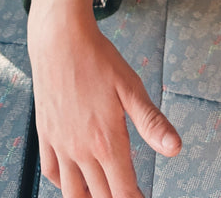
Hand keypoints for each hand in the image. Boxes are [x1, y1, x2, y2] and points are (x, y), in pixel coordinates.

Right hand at [28, 0, 180, 197]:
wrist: (60, 38)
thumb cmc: (97, 58)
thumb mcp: (131, 87)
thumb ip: (151, 122)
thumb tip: (175, 148)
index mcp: (106, 141)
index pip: (123, 192)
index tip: (142, 197)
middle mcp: (81, 149)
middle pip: (100, 196)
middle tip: (126, 194)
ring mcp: (60, 144)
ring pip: (72, 193)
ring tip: (101, 195)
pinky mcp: (45, 134)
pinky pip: (51, 172)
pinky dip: (63, 183)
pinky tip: (73, 179)